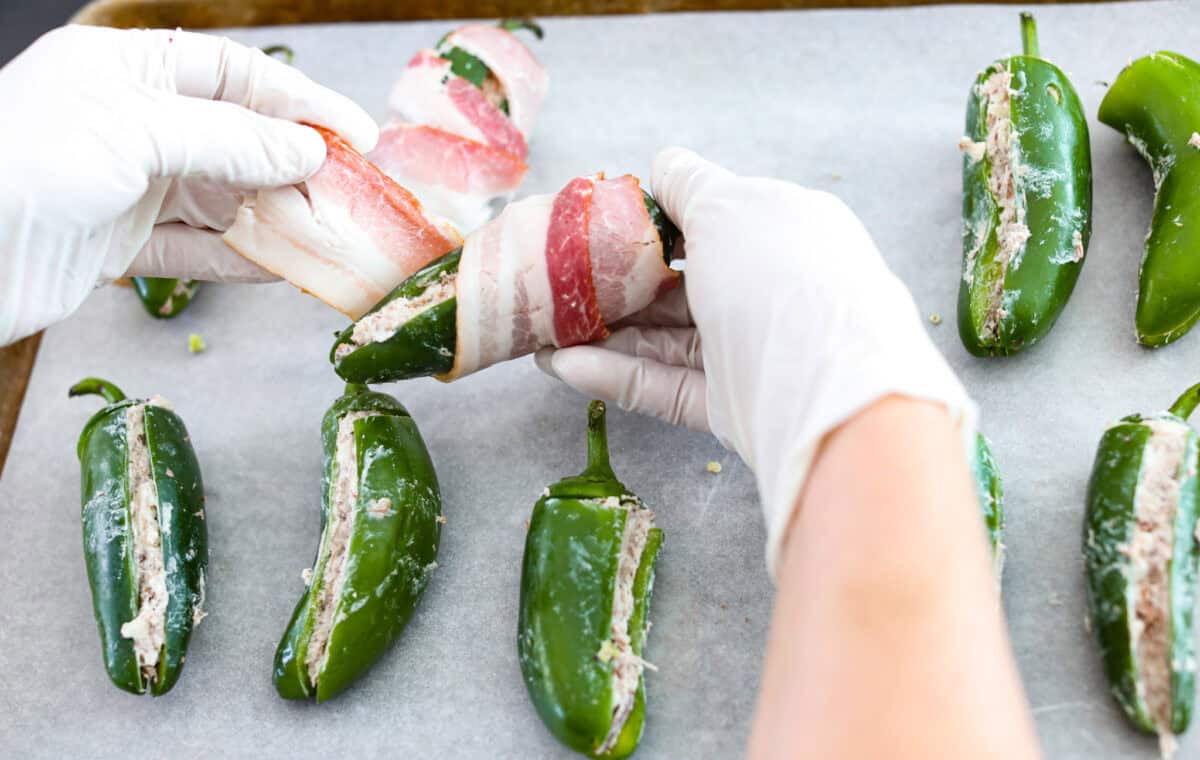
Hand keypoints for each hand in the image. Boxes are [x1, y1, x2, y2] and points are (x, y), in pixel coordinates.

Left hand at [0, 25, 377, 344]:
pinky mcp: (117, 248)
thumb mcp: (133, 132)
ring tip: (328, 234)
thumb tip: (306, 151)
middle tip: (351, 192)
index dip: (299, 99)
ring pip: (221, 199)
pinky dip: (239, 260)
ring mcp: (125, 188)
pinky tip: (281, 268)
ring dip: (274, 218)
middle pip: (235, 139)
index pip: (232, 73)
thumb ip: (227, 140)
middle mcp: (130, 125)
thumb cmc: (22, 168)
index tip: (355, 132)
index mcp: (124, 71)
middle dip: (294, 165)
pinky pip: (195, 251)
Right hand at [537, 148, 974, 572]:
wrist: (826, 389)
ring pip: (667, 338)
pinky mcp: (733, 406)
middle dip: (620, 283)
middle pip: (683, 284)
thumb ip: (689, 185)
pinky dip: (614, 374)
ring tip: (542, 330)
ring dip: (605, 333)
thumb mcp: (728, 204)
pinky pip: (665, 385)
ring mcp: (753, 352)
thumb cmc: (779, 274)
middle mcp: (772, 290)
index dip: (656, 221)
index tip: (599, 225)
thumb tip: (662, 167)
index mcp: (785, 230)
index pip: (715, 219)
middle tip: (559, 283)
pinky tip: (561, 364)